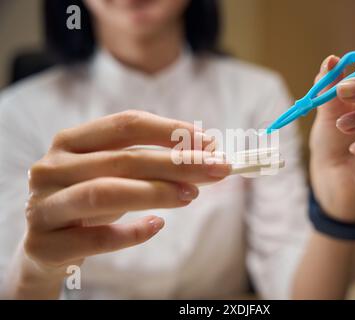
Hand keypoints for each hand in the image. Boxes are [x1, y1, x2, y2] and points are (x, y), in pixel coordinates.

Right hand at [22, 110, 228, 278]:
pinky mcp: (44, 245)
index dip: (169, 130)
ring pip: (106, 193)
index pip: (125, 125)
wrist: (46, 246)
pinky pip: (95, 240)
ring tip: (192, 195)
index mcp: (69, 142)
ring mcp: (43, 206)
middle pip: (122, 159)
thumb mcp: (113, 175)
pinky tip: (157, 226)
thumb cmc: (89, 202)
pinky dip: (131, 233)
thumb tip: (207, 153)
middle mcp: (51, 168)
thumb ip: (150, 163)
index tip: (207, 141)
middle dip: (176, 163)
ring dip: (156, 192)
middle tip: (216, 169)